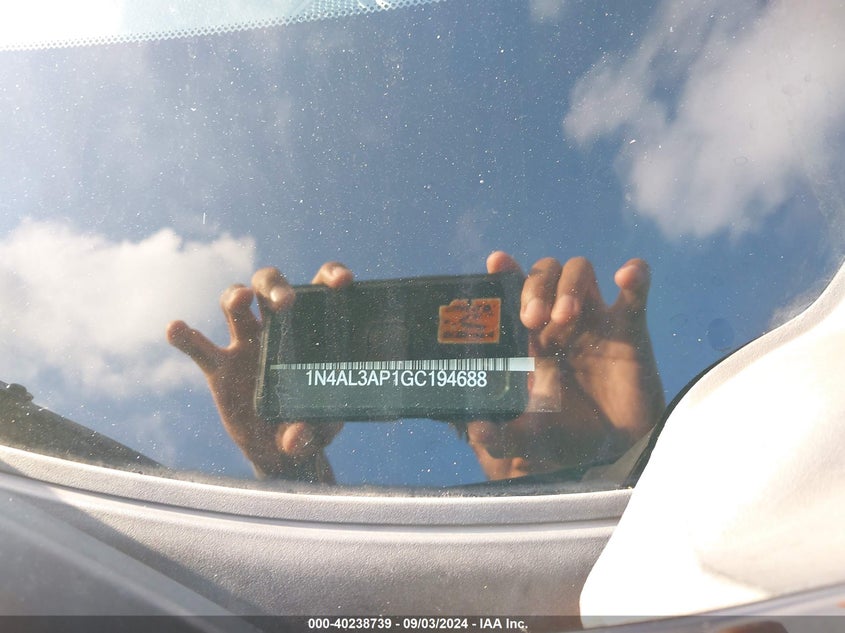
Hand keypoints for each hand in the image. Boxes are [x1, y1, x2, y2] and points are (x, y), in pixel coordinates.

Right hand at [166, 263, 352, 481]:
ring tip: (241, 299)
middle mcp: (277, 328)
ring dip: (236, 295)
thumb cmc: (313, 427)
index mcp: (312, 330)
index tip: (342, 281)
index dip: (331, 275)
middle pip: (270, 286)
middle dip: (276, 286)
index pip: (321, 288)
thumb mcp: (321, 432)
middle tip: (286, 302)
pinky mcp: (220, 369)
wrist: (282, 452)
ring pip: (234, 305)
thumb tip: (295, 438)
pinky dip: (185, 337)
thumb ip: (310, 434)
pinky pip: (199, 348)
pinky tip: (176, 328)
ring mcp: (246, 345)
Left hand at [465, 252, 663, 479]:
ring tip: (566, 317)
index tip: (496, 262)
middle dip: (536, 286)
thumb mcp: (528, 437)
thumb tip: (475, 429)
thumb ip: (499, 436)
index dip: (506, 272)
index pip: (513, 291)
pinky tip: (625, 275)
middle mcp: (558, 322)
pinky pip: (636, 290)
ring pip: (580, 270)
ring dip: (569, 285)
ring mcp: (594, 321)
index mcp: (529, 338)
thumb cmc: (567, 438)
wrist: (614, 454)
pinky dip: (635, 274)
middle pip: (544, 274)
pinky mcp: (629, 329)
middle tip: (532, 319)